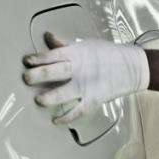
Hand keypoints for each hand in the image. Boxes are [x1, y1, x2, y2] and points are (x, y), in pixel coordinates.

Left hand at [23, 34, 149, 124]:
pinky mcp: (94, 99)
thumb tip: (47, 37)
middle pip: (54, 72)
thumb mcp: (85, 45)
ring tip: (39, 100)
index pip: (53, 55)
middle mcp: (80, 69)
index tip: (27, 61)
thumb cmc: (107, 54)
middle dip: (37, 76)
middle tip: (26, 78)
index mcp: (77, 54)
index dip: (38, 58)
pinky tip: (56, 121)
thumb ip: (64, 45)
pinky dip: (67, 118)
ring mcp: (87, 86)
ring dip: (49, 97)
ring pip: (63, 93)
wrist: (132, 67)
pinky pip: (78, 111)